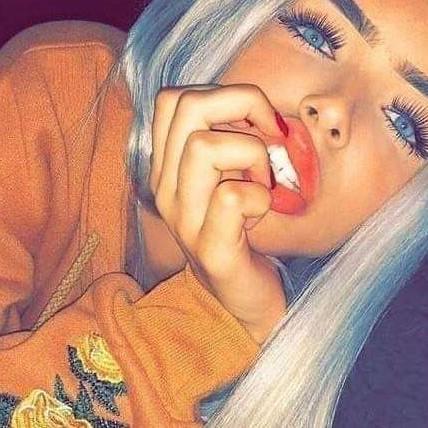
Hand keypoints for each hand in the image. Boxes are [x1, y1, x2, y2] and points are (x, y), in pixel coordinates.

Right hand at [149, 84, 286, 343]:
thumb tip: (257, 110)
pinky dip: (260, 196)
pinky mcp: (209, 248)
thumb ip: (228, 141)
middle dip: (243, 105)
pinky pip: (231, 197)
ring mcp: (183, 219)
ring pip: (204, 148)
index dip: (224, 94)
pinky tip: (262, 210)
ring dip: (252, 155)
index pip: (171, 100)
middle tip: (271, 136)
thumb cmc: (239, 228)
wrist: (240, 295)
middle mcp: (166, 188)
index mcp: (168, 167)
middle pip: (187, 108)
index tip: (259, 119)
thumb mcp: (227, 177)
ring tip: (263, 182)